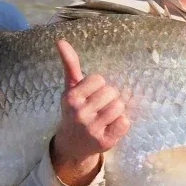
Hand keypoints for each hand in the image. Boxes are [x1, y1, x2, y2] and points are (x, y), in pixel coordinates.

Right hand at [50, 40, 129, 185]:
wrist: (72, 144)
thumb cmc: (74, 110)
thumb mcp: (70, 88)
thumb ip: (70, 65)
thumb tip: (61, 40)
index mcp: (71, 99)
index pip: (98, 79)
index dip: (99, 85)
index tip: (92, 95)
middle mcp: (80, 114)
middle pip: (111, 92)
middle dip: (109, 97)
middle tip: (101, 106)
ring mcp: (92, 129)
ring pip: (119, 106)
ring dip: (117, 109)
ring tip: (106, 115)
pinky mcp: (105, 142)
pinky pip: (124, 123)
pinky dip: (122, 122)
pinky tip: (111, 125)